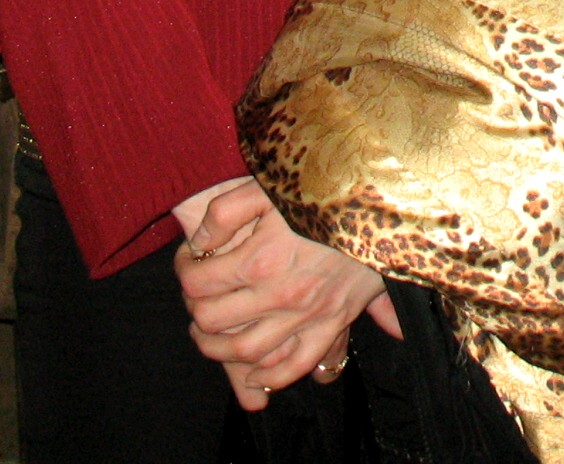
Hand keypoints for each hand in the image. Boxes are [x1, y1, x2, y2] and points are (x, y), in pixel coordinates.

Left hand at [172, 179, 401, 408]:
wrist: (379, 200)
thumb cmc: (321, 189)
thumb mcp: (267, 186)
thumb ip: (225, 211)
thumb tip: (200, 241)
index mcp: (260, 259)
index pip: (198, 282)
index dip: (184, 271)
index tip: (190, 260)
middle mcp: (281, 294)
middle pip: (214, 322)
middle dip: (194, 311)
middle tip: (195, 300)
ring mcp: (307, 315)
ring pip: (247, 352)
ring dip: (218, 350)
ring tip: (209, 335)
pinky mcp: (332, 324)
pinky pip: (296, 365)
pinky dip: (271, 377)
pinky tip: (255, 374)